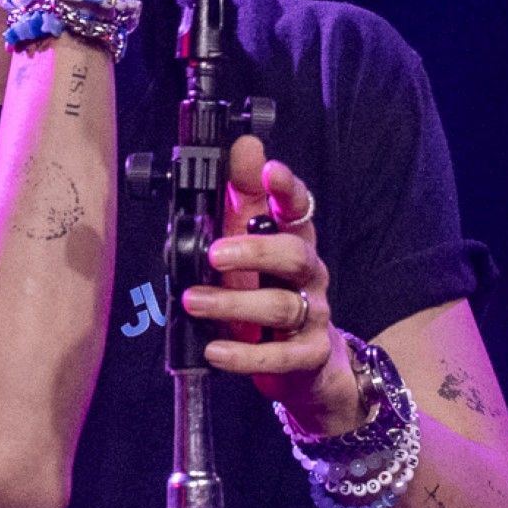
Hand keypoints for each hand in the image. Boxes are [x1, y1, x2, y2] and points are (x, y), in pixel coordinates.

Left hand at [181, 135, 358, 431]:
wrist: (303, 360)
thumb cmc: (266, 290)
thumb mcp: (249, 239)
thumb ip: (243, 195)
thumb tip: (244, 147)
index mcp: (293, 240)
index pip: (298, 208)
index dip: (287, 189)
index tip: (269, 172)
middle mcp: (308, 274)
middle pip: (295, 254)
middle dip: (255, 252)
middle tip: (214, 254)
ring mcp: (312, 315)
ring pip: (282, 306)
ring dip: (234, 303)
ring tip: (194, 302)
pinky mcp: (307, 355)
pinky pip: (280, 356)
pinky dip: (245, 355)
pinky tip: (216, 351)